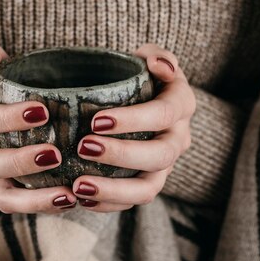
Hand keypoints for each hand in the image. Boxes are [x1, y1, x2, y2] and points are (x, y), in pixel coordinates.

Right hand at [0, 43, 76, 213]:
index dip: (4, 118)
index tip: (42, 112)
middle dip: (17, 162)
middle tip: (55, 154)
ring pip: (0, 194)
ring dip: (32, 198)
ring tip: (66, 194)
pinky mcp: (4, 187)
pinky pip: (17, 203)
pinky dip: (41, 205)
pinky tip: (70, 199)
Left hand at [71, 43, 195, 211]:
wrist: (140, 99)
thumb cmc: (138, 75)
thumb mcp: (148, 59)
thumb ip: (157, 56)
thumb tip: (160, 66)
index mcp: (181, 104)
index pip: (163, 113)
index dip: (133, 119)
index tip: (96, 120)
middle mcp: (178, 139)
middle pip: (160, 155)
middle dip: (122, 155)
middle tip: (84, 147)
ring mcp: (165, 166)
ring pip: (149, 188)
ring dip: (114, 191)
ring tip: (78, 186)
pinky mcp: (148, 183)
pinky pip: (133, 202)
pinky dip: (108, 204)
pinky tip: (81, 199)